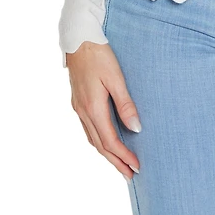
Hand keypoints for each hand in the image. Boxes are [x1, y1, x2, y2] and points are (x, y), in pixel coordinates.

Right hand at [66, 42, 140, 180]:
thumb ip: (125, 104)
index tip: (136, 166)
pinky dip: (99, 141)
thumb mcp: (116, 77)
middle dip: (115, 162)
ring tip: (120, 163)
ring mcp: (78, 107)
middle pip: (100, 145)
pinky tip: (105, 141)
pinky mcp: (78, 102)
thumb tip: (136, 128)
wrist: (79, 39)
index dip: (123, 155)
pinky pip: (88, 129)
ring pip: (92, 139)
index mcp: (93, 107)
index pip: (110, 140)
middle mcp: (83, 111)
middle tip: (130, 175)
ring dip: (107, 153)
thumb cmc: (99, 55)